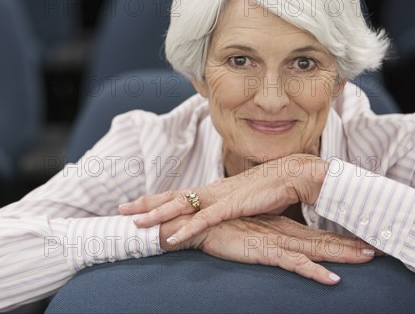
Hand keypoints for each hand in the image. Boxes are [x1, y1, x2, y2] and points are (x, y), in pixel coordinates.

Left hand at [120, 154, 327, 240]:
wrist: (292, 175)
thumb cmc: (270, 187)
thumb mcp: (242, 198)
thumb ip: (228, 205)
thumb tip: (219, 212)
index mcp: (212, 188)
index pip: (178, 193)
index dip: (156, 198)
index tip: (137, 203)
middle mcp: (210, 190)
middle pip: (171, 196)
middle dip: (146, 203)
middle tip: (122, 209)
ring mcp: (219, 197)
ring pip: (180, 206)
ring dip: (157, 215)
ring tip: (136, 223)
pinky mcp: (231, 206)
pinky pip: (203, 221)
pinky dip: (186, 230)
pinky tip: (172, 239)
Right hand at [196, 215, 379, 284]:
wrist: (199, 222)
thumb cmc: (223, 226)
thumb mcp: (252, 229)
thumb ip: (270, 233)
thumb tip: (284, 240)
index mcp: (282, 226)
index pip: (318, 234)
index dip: (343, 238)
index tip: (365, 240)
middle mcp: (283, 232)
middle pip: (324, 240)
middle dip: (352, 245)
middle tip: (380, 247)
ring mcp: (275, 240)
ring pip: (315, 249)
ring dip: (342, 254)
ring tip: (367, 257)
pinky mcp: (264, 249)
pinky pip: (294, 263)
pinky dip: (314, 272)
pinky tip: (331, 279)